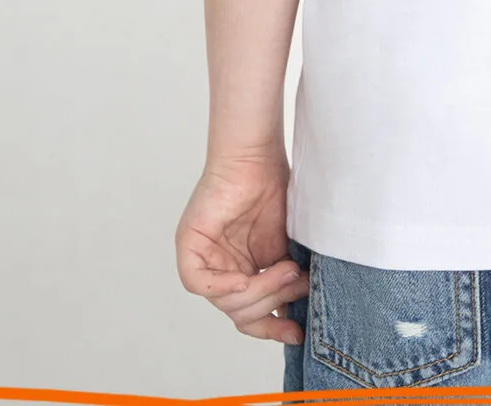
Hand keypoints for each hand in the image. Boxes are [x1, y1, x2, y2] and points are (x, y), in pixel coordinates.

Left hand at [174, 150, 308, 343]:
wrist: (258, 157)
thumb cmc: (275, 189)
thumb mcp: (287, 246)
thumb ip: (288, 278)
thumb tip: (302, 312)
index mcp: (244, 271)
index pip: (251, 315)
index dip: (272, 329)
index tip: (297, 334)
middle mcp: (223, 270)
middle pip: (241, 312)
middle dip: (272, 304)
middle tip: (298, 282)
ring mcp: (204, 259)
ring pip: (225, 302)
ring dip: (259, 291)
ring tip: (285, 270)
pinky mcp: (189, 246)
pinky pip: (199, 283)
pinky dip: (224, 287)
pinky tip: (246, 279)